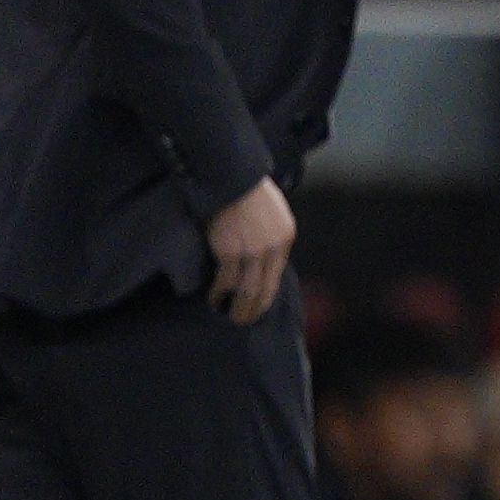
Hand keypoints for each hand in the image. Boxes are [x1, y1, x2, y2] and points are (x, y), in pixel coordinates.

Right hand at [206, 174, 294, 325]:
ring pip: (246, 291)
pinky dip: (218, 293)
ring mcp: (251, 253)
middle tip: (244, 321)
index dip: (266, 296)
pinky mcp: (230, 252)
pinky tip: (214, 299)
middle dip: (254, 309)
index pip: (277, 277)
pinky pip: (225, 281)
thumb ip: (270, 238)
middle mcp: (272, 250)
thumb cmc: (250, 192)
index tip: (259, 308)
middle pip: (264, 290)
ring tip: (230, 316)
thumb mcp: (274, 214)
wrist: (233, 178)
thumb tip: (261, 260)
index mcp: (285, 239)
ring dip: (238, 307)